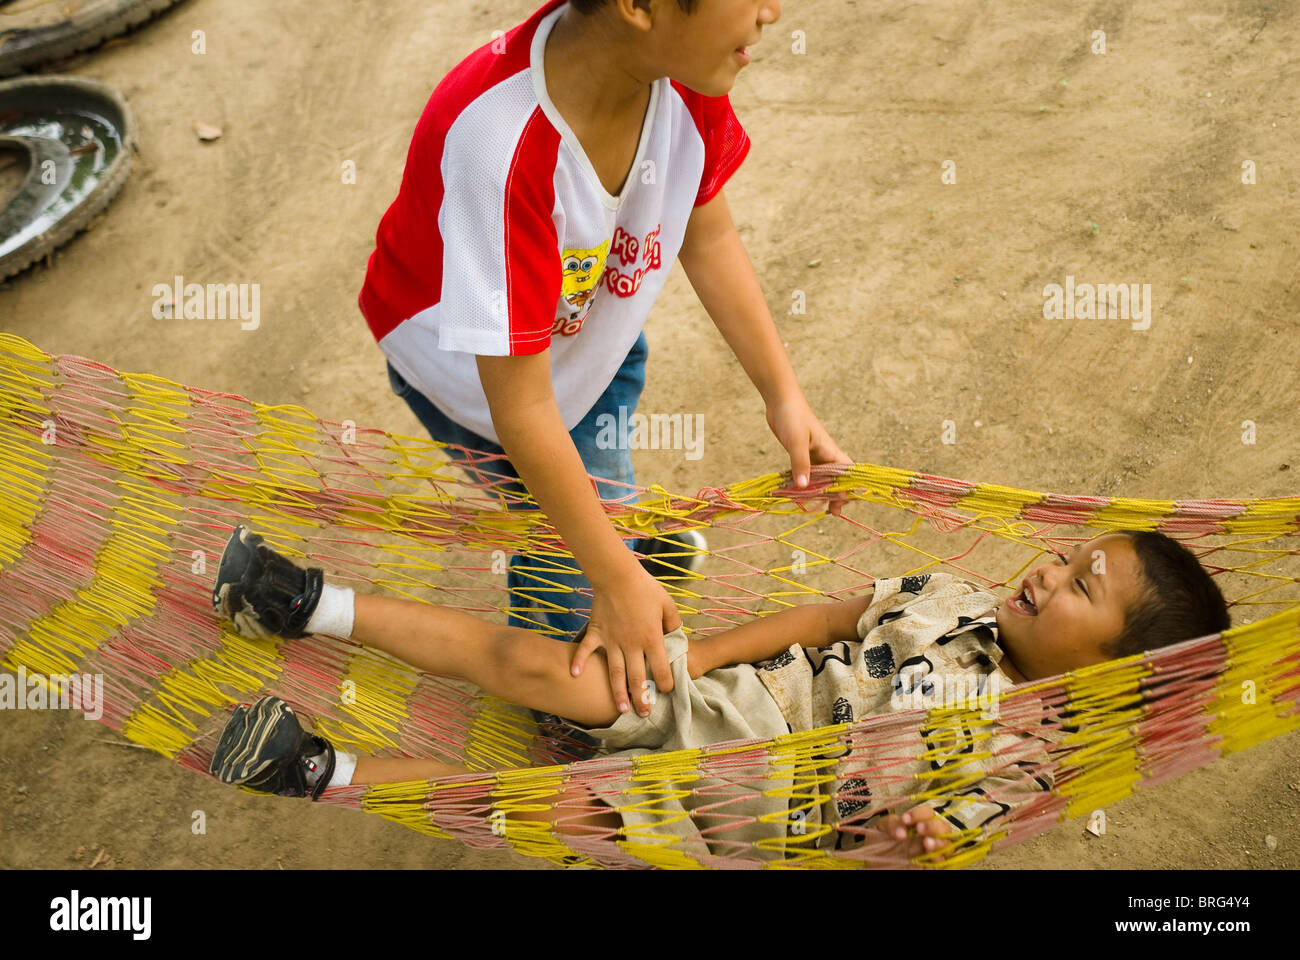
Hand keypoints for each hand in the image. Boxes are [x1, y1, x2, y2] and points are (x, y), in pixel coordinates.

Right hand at [570, 566, 679, 716]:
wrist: (618, 575)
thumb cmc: (645, 588)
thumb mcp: (668, 604)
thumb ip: (673, 623)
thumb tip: (675, 635)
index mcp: (652, 638)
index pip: (661, 669)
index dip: (665, 683)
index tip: (666, 691)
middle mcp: (632, 645)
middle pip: (638, 678)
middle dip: (642, 699)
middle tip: (644, 714)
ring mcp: (612, 641)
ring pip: (615, 673)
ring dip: (618, 693)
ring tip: (621, 710)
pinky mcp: (597, 633)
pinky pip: (586, 650)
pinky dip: (579, 662)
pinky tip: (576, 676)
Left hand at [765, 393, 852, 515]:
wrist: (780, 400)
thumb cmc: (793, 417)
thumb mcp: (796, 442)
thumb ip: (800, 464)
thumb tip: (804, 488)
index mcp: (830, 450)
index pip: (847, 473)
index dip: (849, 487)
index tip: (844, 502)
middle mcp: (824, 454)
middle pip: (836, 479)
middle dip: (836, 495)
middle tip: (833, 512)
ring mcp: (813, 454)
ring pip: (820, 477)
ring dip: (820, 492)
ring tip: (818, 508)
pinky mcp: (801, 454)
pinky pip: (806, 473)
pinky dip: (805, 484)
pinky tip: (799, 494)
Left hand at [872, 804, 956, 861]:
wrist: (876, 864)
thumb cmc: (880, 846)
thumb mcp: (882, 829)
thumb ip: (892, 823)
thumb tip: (902, 831)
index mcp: (917, 824)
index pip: (928, 813)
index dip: (919, 813)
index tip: (905, 819)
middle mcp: (927, 837)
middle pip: (944, 827)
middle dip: (933, 826)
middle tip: (919, 828)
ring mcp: (931, 852)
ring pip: (948, 845)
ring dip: (939, 842)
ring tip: (926, 842)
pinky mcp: (931, 866)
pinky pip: (944, 862)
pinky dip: (939, 858)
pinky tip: (930, 855)